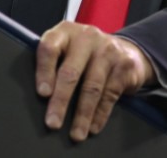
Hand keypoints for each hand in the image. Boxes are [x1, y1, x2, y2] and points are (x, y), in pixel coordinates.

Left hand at [35, 21, 154, 141]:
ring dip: (82, 114)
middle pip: (70, 71)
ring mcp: (107, 49)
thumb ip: (53, 65)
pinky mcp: (124, 65)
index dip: (44, 71)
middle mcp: (86, 36)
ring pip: (91, 86)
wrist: (126, 50)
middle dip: (60, 101)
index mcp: (65, 32)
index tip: (42, 94)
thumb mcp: (68, 51)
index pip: (50, 48)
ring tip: (76, 134)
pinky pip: (109, 94)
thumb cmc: (85, 55)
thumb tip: (39, 98)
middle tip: (53, 123)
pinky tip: (93, 127)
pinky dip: (100, 114)